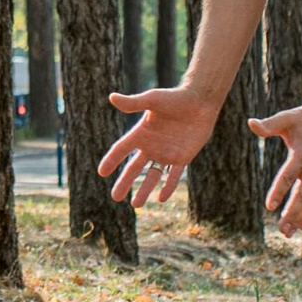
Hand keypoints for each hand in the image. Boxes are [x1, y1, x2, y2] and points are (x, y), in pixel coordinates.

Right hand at [100, 80, 220, 205]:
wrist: (200, 101)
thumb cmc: (175, 97)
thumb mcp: (153, 100)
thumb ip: (133, 103)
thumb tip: (112, 97)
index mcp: (141, 133)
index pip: (121, 149)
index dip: (111, 160)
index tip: (101, 172)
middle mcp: (151, 145)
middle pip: (134, 168)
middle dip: (125, 183)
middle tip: (115, 198)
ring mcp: (166, 152)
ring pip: (153, 175)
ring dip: (144, 190)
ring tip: (136, 205)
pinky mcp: (182, 156)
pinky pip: (173, 175)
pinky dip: (168, 186)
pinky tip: (161, 198)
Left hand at [253, 97, 301, 233]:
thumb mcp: (286, 118)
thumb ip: (269, 125)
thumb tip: (250, 123)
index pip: (288, 175)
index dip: (279, 191)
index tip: (269, 207)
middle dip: (292, 213)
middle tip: (282, 230)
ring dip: (300, 218)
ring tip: (288, 233)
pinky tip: (301, 225)